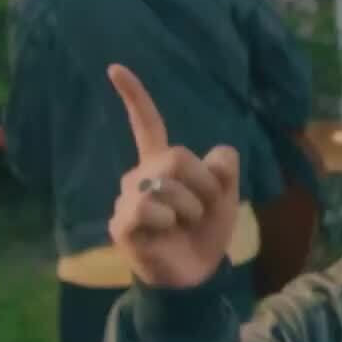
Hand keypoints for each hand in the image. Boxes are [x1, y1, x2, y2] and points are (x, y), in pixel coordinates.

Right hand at [106, 64, 241, 289]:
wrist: (196, 274)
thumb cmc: (205, 232)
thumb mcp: (226, 196)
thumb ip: (226, 170)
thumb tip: (219, 153)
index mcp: (162, 164)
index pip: (147, 124)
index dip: (134, 97)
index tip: (115, 68)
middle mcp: (139, 176)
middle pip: (177, 156)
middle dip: (203, 184)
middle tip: (202, 210)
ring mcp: (127, 199)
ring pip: (168, 185)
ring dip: (191, 209)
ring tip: (183, 226)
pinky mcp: (121, 223)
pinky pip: (152, 208)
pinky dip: (171, 221)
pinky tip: (166, 233)